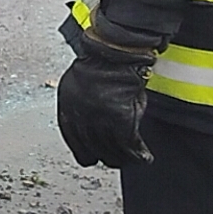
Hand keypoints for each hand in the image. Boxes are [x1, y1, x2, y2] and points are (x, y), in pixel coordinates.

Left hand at [56, 30, 156, 167]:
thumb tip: (90, 128)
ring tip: (133, 159)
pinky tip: (145, 157)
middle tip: (117, 160)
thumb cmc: (97, 66)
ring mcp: (99, 119)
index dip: (85, 152)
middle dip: (106, 157)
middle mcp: (80, 118)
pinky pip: (129, 144)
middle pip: (93, 150)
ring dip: (124, 158)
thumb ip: (81, 110)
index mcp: (67, 110)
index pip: (73, 142)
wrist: (112, 54)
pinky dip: (138, 153)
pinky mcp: (119, 118)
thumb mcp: (77, 88)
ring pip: (111, 150)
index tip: (93, 158)